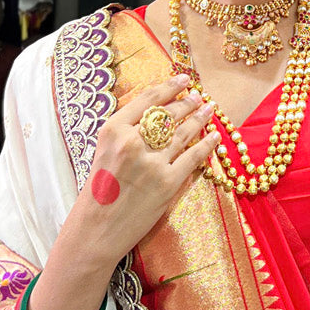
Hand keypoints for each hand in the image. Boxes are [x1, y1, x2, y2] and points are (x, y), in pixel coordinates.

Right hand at [70, 73, 219, 261]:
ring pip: (183, 133)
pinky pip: (193, 158)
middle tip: (199, 96)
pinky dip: (207, 145)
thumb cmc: (99, 191)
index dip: (170, 86)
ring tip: (210, 109)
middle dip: (188, 102)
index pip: (148, 99)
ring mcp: (151, 163)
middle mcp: (132, 142)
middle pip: (168, 114)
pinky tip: (215, 136)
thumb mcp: (104, 151)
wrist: (95, 230)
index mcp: (113, 130)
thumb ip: (126, 131)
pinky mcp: (167, 183)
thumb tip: (158, 112)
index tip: (183, 79)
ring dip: (200, 118)